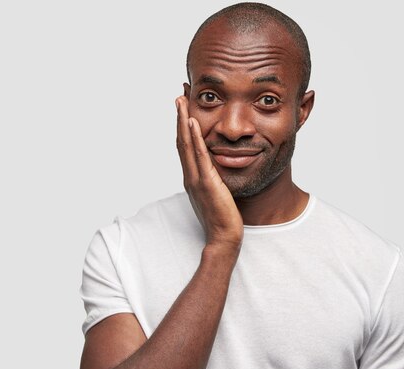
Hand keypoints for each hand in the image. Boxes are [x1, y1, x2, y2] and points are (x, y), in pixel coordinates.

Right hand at [175, 96, 243, 250]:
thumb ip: (215, 178)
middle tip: (179, 94)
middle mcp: (190, 175)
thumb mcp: (218, 193)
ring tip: (182, 100)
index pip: (185, 146)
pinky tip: (195, 122)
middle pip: (181, 140)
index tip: (184, 106)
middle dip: (180, 116)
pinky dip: (195, 138)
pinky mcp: (206, 183)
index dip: (183, 125)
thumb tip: (219, 165)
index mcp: (192, 177)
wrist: (224, 238)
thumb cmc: (223, 219)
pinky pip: (199, 156)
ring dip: (183, 121)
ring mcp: (196, 179)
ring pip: (186, 144)